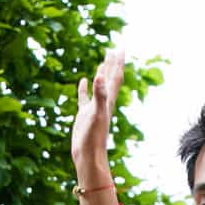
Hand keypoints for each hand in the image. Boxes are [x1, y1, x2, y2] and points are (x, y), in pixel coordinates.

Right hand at [71, 50, 124, 204]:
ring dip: (102, 73)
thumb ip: (100, 95)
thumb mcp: (96, 113)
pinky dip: (85, 87)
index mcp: (108, 100)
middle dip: (113, 64)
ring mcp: (94, 108)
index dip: (118, 62)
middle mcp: (103, 102)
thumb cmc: (93, 137)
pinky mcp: (84, 114)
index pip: (115, 76)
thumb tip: (100, 76)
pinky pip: (85, 97)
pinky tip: (84, 80)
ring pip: (99, 86)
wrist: (88, 156)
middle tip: (115, 49)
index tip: (120, 47)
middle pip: (110, 79)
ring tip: (103, 62)